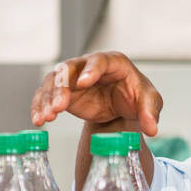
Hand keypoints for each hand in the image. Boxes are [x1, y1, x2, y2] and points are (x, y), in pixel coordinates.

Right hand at [29, 50, 162, 136]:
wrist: (122, 106)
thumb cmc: (136, 97)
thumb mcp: (149, 102)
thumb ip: (150, 112)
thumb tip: (152, 129)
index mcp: (113, 62)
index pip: (99, 61)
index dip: (91, 70)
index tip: (84, 82)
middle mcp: (88, 66)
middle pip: (69, 69)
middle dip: (62, 87)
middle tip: (59, 106)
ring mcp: (73, 78)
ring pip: (54, 82)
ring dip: (47, 99)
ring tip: (45, 118)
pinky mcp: (63, 92)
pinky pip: (46, 96)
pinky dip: (40, 106)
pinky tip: (38, 120)